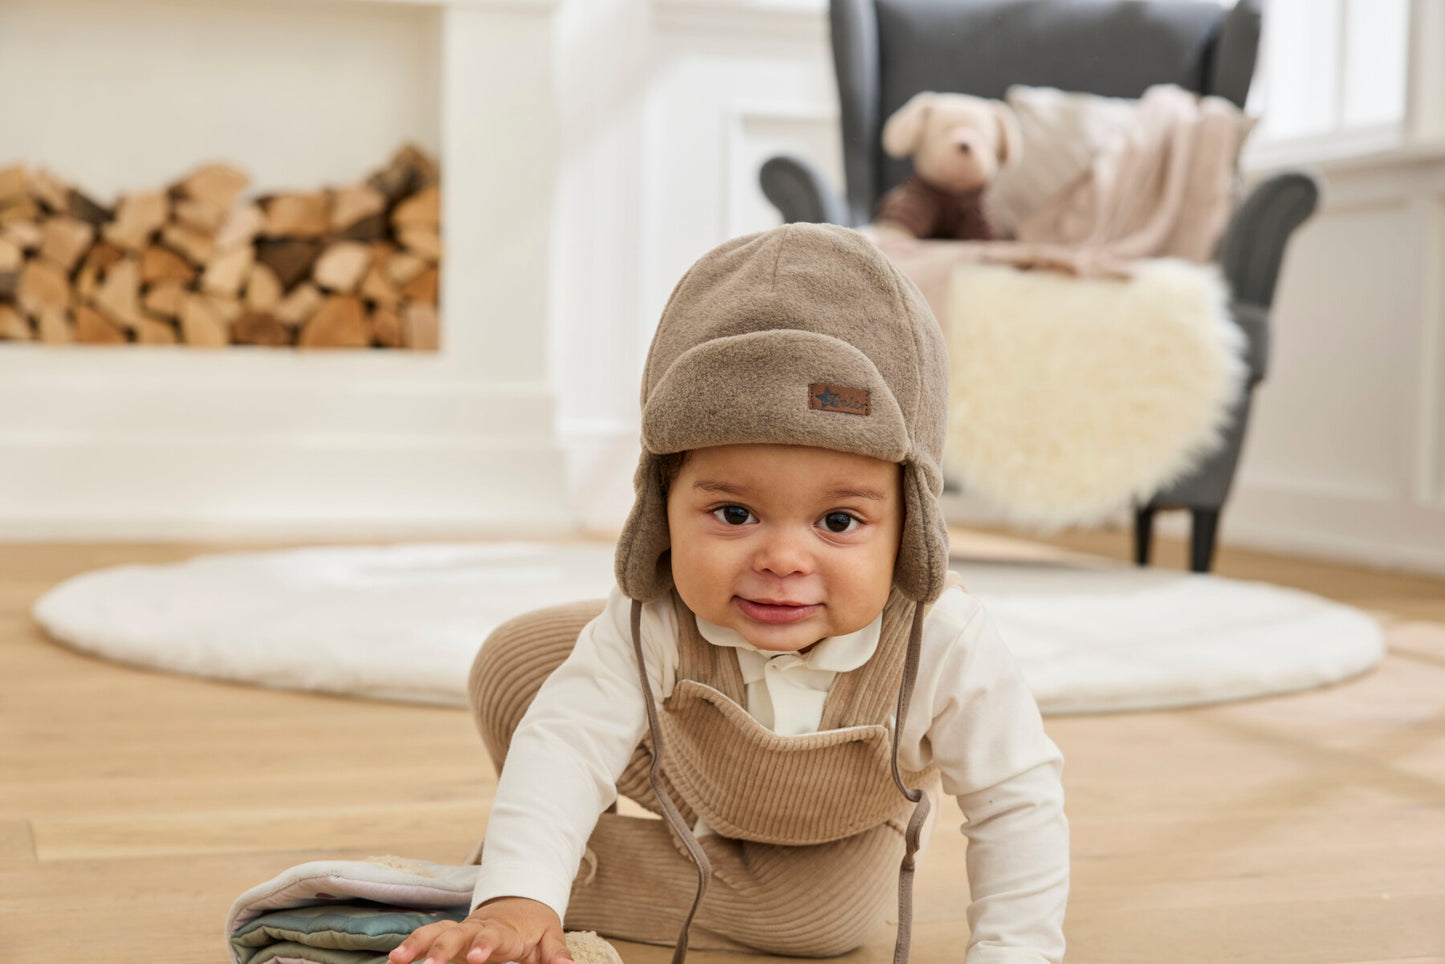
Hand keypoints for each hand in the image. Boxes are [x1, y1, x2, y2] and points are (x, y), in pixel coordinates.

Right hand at [387, 896, 575, 963]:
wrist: (520, 901)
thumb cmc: (534, 925)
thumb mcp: (550, 937)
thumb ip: (556, 954)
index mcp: (504, 930)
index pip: (494, 937)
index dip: (485, 946)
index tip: (477, 958)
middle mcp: (478, 928)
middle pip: (458, 933)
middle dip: (442, 948)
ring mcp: (461, 930)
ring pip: (435, 931)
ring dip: (416, 944)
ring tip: (396, 960)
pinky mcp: (448, 935)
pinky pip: (426, 937)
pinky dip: (410, 946)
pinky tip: (393, 960)